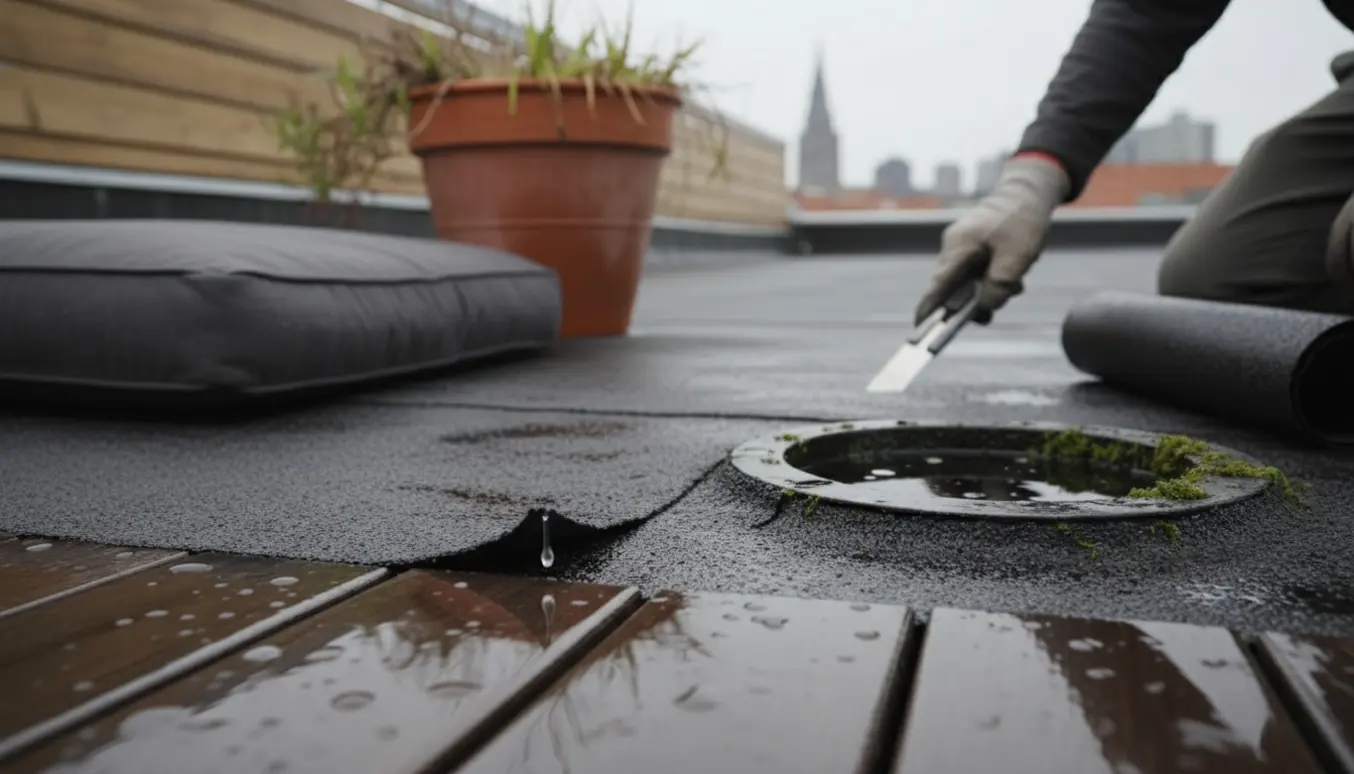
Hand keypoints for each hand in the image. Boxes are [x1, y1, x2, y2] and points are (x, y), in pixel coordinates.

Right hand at [914, 155, 1069, 324]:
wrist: (1028, 190)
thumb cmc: (1021, 219)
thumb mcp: (1017, 257)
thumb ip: (999, 285)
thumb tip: (985, 309)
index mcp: (959, 247)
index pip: (938, 285)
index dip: (928, 309)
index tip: (920, 328)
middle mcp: (954, 247)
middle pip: (953, 287)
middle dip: (976, 301)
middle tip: (1000, 302)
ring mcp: (962, 246)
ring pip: (968, 281)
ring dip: (991, 288)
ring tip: (1017, 280)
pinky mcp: (973, 247)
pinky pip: (977, 271)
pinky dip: (994, 277)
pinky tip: (1015, 271)